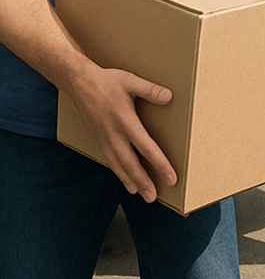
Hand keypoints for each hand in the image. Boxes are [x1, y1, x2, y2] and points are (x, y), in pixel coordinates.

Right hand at [68, 65, 175, 202]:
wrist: (78, 83)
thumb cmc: (107, 81)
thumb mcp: (131, 81)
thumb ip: (150, 90)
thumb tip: (169, 97)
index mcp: (125, 122)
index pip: (146, 148)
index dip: (159, 164)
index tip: (171, 178)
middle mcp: (114, 135)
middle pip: (131, 164)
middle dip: (143, 182)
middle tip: (154, 198)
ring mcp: (104, 139)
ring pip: (118, 165)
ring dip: (130, 181)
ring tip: (140, 194)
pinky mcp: (98, 139)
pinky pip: (110, 159)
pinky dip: (118, 171)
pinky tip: (124, 178)